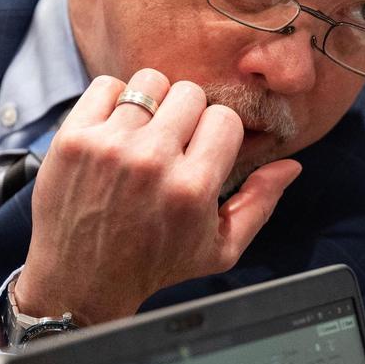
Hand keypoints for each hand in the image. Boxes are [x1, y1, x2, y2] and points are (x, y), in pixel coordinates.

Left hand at [16, 69, 301, 324]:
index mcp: (193, 188)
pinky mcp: (73, 138)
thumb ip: (260, 204)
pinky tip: (119, 128)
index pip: (225, 119)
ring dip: (155, 102)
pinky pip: (107, 85)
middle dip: (190, 115)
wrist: (80, 281)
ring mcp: (109, 147)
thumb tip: (291, 165)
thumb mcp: (221, 249)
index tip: (206, 150)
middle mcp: (152, 162)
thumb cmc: (156, 264)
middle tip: (177, 142)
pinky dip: (115, 100)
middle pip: (190, 93)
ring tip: (147, 132)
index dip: (220, 132)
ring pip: (151, 82)